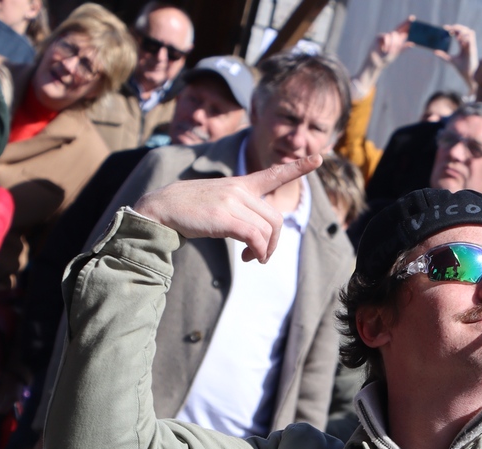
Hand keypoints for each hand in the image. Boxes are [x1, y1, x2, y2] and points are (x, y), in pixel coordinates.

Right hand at [135, 156, 321, 263]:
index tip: (318, 157)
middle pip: (275, 218)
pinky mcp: (225, 217)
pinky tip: (250, 258)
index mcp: (240, 184)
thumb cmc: (192, 211)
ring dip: (265, 251)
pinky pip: (255, 237)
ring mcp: (232, 201)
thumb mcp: (220, 203)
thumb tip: (259, 240)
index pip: (273, 173)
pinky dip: (258, 252)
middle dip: (275, 242)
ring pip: (267, 230)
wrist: (163, 208)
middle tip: (262, 256)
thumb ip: (242, 212)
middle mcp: (239, 189)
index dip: (297, 167)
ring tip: (254, 259)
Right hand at [373, 18, 412, 65]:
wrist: (376, 63)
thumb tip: (412, 44)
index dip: (407, 23)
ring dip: (393, 44)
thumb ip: (403, 47)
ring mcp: (385, 35)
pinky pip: (386, 36)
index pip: (402, 30)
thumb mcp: (396, 53)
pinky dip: (387, 43)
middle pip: (399, 27)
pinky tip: (385, 49)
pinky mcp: (379, 36)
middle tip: (407, 26)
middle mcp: (391, 36)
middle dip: (405, 24)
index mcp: (396, 39)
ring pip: (393, 34)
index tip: (413, 17)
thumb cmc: (385, 59)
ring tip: (389, 51)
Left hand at [438, 23, 478, 85]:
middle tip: (450, 30)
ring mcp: (470, 44)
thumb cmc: (462, 68)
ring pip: (468, 31)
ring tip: (456, 37)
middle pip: (464, 29)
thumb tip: (435, 52)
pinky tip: (460, 40)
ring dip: (462, 30)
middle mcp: (467, 43)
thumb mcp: (450, 60)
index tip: (444, 28)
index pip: (458, 33)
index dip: (452, 28)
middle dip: (457, 27)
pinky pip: (471, 36)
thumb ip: (443, 55)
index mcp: (462, 45)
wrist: (468, 74)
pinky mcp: (473, 46)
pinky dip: (465, 35)